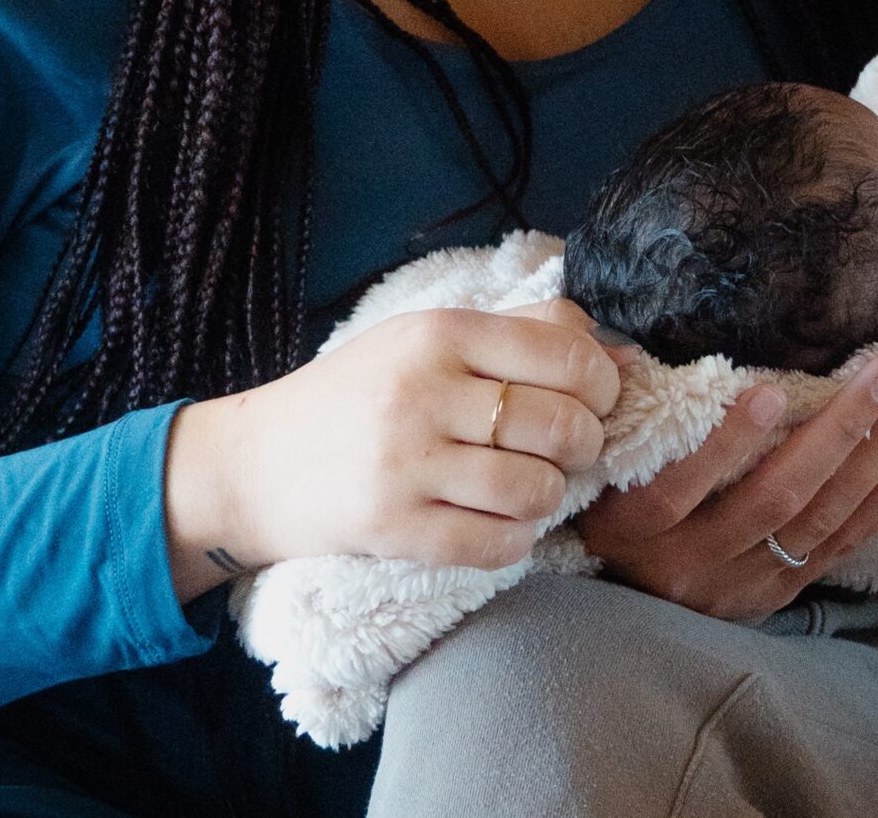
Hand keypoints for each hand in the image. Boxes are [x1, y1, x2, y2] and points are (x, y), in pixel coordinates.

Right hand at [162, 297, 622, 599]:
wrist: (251, 463)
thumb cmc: (358, 395)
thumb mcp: (427, 339)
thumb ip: (524, 335)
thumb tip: (626, 358)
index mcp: (439, 332)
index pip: (566, 352)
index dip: (603, 384)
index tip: (596, 401)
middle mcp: (423, 392)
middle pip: (560, 424)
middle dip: (584, 445)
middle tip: (567, 452)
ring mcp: (405, 463)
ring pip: (534, 489)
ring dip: (549, 497)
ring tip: (528, 490)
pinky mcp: (391, 528)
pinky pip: (494, 544)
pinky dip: (515, 542)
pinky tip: (500, 527)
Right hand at [578, 354, 877, 619]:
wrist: (616, 613)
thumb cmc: (603, 504)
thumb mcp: (589, 464)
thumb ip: (608, 407)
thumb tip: (617, 353)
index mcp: (630, 530)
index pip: (678, 490)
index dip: (728, 445)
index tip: (773, 391)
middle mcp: (690, 567)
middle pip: (775, 500)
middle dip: (842, 431)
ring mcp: (741, 586)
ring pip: (821, 522)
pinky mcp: (778, 596)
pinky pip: (842, 545)